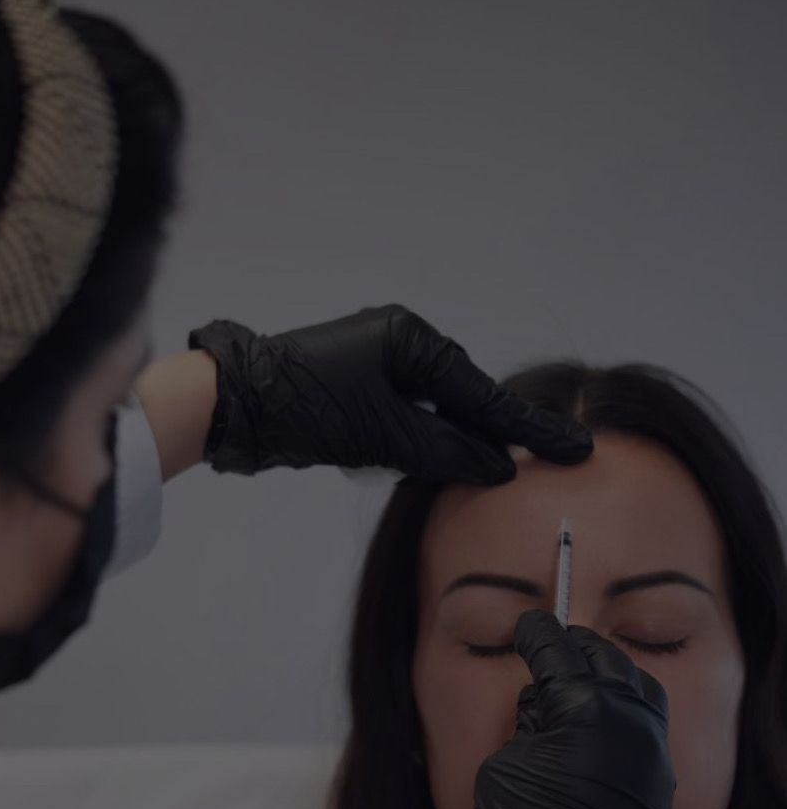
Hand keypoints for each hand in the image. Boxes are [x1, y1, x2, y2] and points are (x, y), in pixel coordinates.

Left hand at [187, 303, 591, 484]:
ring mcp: (374, 365)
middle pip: (462, 400)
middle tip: (548, 460)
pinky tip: (423, 465)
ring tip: (484, 469)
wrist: (235, 407)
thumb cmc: (308, 408)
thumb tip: (498, 467)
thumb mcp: (386, 435)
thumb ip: (446, 452)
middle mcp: (396, 343)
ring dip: (449, 445)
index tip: (574, 447)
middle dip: (491, 434)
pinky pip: (404, 421)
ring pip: (432, 414)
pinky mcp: (354, 392)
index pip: (482, 393)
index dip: (528, 429)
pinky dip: (416, 445)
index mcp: (409, 338)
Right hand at [470, 609, 675, 808]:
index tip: (528, 626)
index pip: (556, 649)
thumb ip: (529, 724)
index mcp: (584, 703)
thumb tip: (546, 707)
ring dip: (608, 673)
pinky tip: (602, 721)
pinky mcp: (660, 777)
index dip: (535, 634)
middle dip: (575, 647)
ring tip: (582, 678)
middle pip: (602, 656)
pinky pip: (646, 723)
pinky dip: (623, 710)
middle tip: (552, 646)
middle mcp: (628, 716)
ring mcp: (651, 747)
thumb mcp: (506, 764)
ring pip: (635, 684)